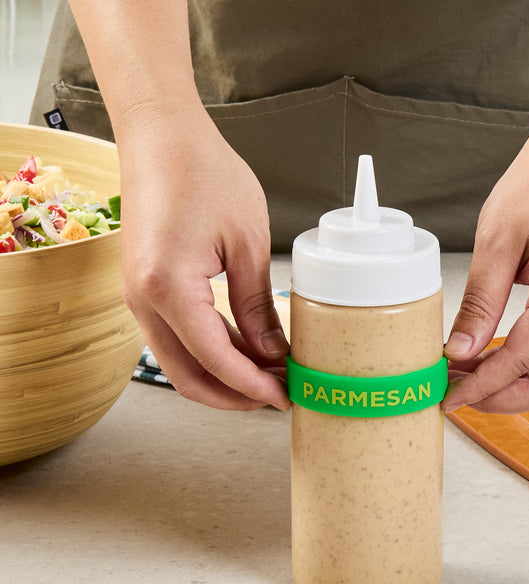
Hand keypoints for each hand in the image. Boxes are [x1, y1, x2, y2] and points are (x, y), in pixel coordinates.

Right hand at [119, 110, 290, 410]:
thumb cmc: (202, 171)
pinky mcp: (145, 289)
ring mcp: (139, 297)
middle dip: (234, 395)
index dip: (252, 386)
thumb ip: (256, 306)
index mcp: (168, 287)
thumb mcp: (247, 242)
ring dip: (223, 377)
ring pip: (180, 362)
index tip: (284, 396)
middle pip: (188, 376)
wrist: (161, 135)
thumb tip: (272, 353)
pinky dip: (209, 352)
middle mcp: (143, 300)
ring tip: (268, 376)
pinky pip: (177, 337)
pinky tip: (244, 351)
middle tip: (276, 396)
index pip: (215, 360)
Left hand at [442, 121, 528, 413]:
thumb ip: (480, 302)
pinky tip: (493, 356)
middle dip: (499, 400)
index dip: (481, 385)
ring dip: (512, 386)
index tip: (449, 395)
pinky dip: (526, 366)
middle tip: (458, 395)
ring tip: (468, 376)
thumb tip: (460, 350)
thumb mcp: (499, 240)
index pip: (520, 360)